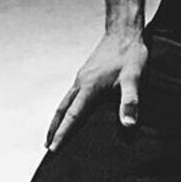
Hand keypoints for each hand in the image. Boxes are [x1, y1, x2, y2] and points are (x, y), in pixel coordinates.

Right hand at [46, 30, 147, 150]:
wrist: (124, 31)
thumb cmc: (130, 54)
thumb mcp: (134, 77)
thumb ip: (130, 101)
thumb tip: (128, 124)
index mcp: (90, 87)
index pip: (72, 115)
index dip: (63, 134)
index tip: (52, 149)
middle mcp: (81, 83)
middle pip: (62, 110)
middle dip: (53, 129)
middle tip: (46, 147)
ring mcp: (82, 78)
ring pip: (65, 102)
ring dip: (58, 119)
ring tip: (53, 134)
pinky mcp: (87, 74)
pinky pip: (71, 95)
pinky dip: (66, 108)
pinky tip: (70, 112)